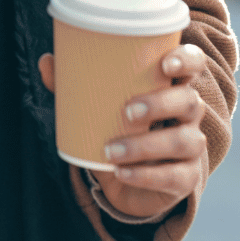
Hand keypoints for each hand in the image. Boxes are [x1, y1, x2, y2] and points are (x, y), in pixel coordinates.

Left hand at [38, 44, 208, 220]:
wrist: (128, 180)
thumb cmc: (118, 128)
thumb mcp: (97, 106)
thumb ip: (74, 84)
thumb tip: (46, 61)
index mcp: (170, 85)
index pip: (193, 64)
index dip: (187, 60)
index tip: (166, 64)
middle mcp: (188, 113)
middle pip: (190, 101)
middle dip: (161, 104)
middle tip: (127, 110)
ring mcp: (192, 146)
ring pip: (184, 140)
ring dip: (146, 145)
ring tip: (111, 150)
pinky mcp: (186, 177)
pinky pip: (174, 176)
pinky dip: (146, 175)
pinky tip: (122, 172)